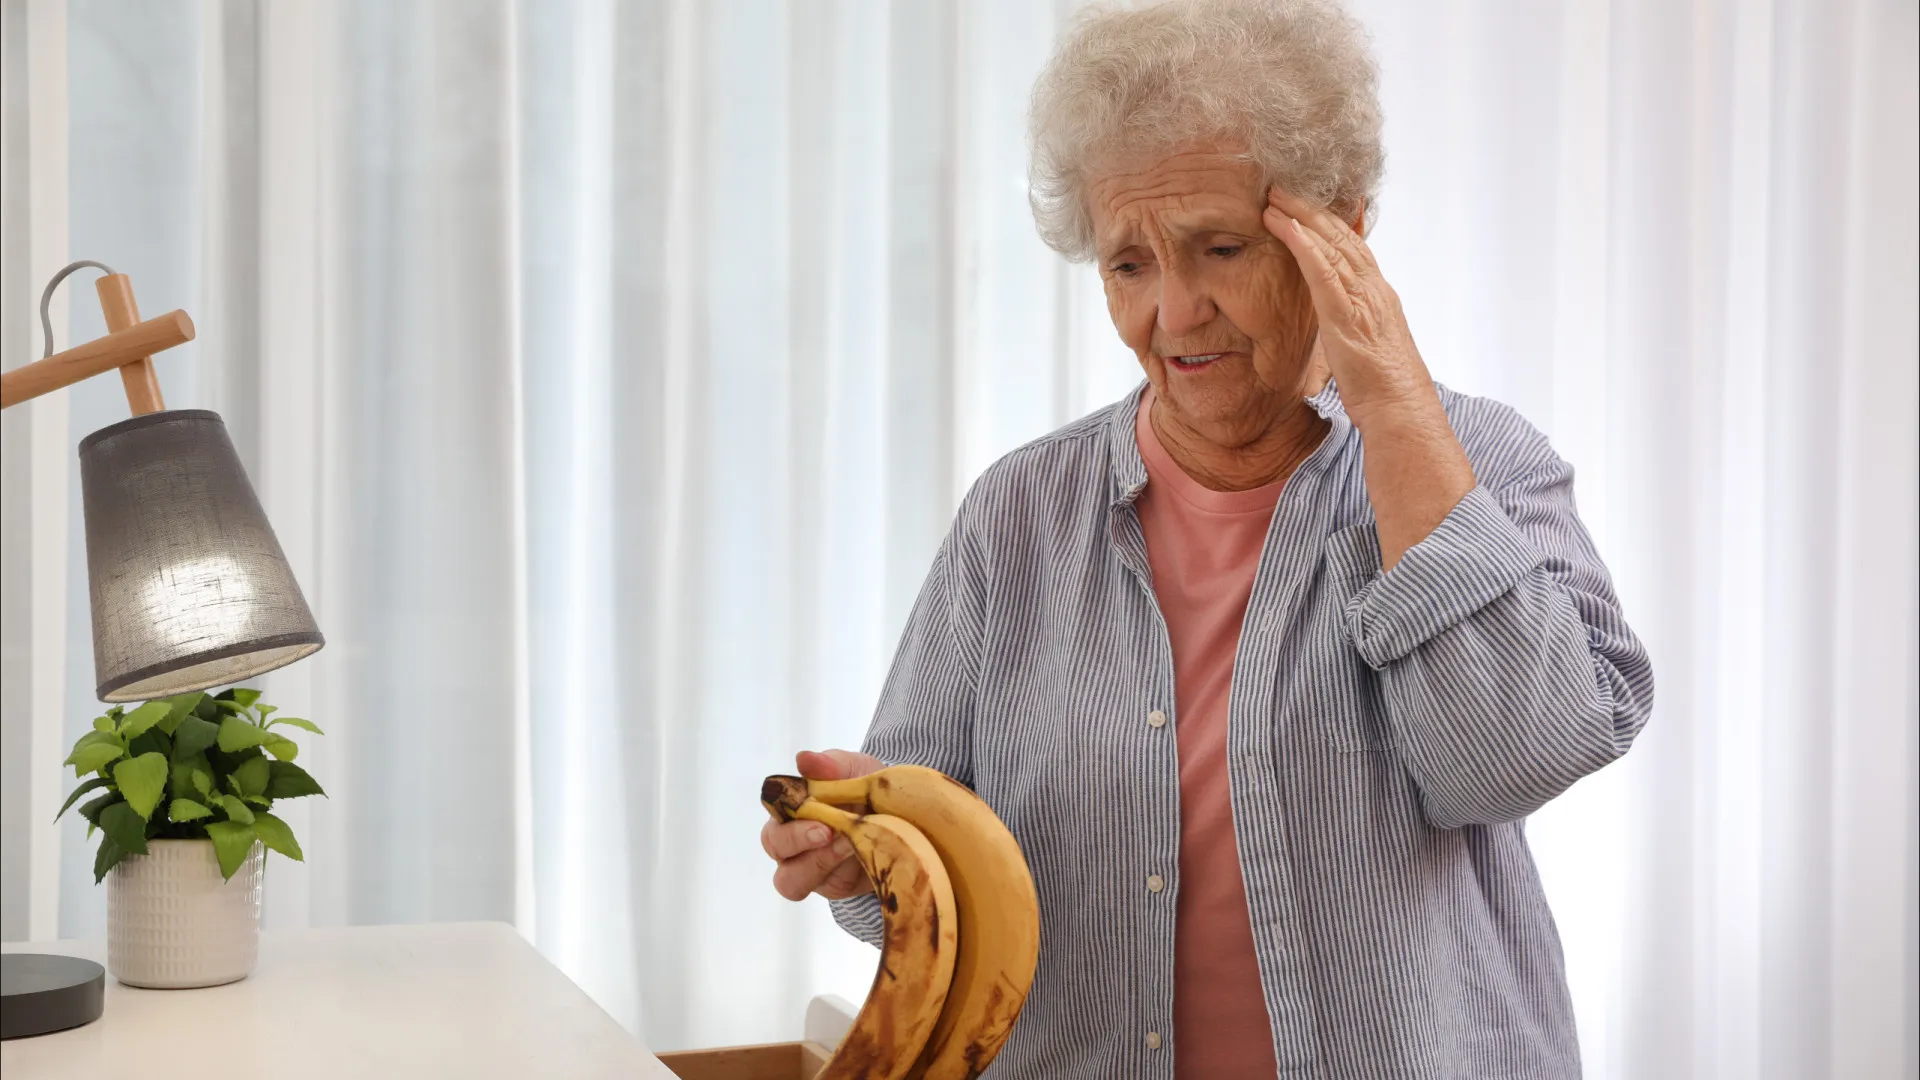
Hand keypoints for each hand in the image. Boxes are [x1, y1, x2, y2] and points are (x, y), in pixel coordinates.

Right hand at [761, 749, 883, 901]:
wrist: (903, 814)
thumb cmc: (867, 789)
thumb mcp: (856, 770)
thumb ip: (831, 764)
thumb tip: (804, 759)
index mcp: (792, 809)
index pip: (773, 811)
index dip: (784, 808)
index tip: (812, 807)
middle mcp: (794, 842)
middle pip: (776, 849)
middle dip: (799, 841)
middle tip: (829, 831)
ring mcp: (812, 869)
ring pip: (793, 881)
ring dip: (820, 862)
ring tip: (850, 845)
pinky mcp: (835, 886)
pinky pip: (831, 888)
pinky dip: (847, 872)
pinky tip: (866, 856)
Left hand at [1263, 189, 1433, 420]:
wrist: (1402, 409)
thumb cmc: (1383, 387)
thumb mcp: (1366, 347)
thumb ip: (1353, 325)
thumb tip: (1338, 323)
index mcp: (1378, 296)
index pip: (1353, 247)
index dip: (1329, 222)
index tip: (1306, 203)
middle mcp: (1374, 290)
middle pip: (1341, 237)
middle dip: (1311, 209)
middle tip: (1282, 187)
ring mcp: (1363, 301)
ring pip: (1332, 247)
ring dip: (1302, 219)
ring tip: (1275, 198)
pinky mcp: (1347, 317)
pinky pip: (1324, 274)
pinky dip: (1306, 248)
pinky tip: (1287, 228)